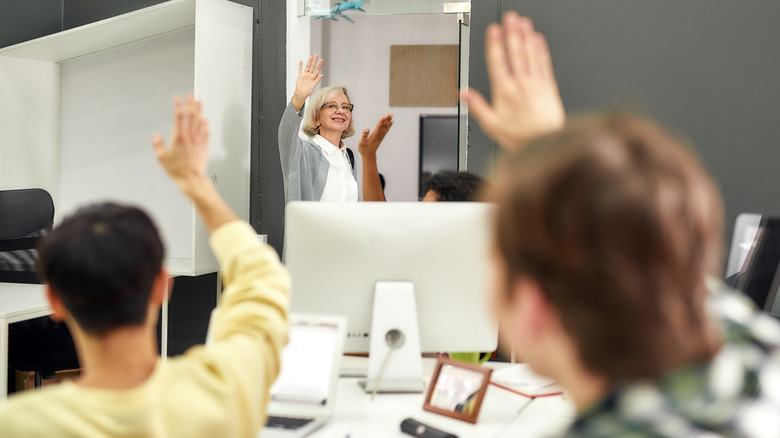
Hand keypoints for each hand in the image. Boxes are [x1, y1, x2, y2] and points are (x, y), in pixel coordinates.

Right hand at [152, 94, 209, 193]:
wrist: (192, 179)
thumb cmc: (176, 170)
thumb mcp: (161, 158)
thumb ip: (158, 145)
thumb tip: (156, 135)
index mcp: (179, 137)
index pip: (179, 117)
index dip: (178, 106)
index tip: (177, 98)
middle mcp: (190, 136)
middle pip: (191, 116)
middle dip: (191, 104)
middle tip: (191, 95)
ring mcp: (199, 141)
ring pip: (200, 122)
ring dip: (200, 111)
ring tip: (199, 102)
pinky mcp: (204, 146)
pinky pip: (206, 132)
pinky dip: (206, 124)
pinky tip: (205, 120)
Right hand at [292, 56, 324, 110]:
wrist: (301, 94)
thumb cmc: (307, 92)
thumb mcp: (314, 85)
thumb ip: (318, 80)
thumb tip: (322, 75)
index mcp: (314, 78)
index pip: (317, 70)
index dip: (319, 65)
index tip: (321, 60)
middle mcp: (310, 75)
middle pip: (312, 67)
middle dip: (314, 61)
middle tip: (316, 56)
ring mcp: (305, 75)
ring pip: (307, 67)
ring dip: (309, 62)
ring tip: (311, 57)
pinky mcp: (300, 76)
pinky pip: (300, 69)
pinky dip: (301, 65)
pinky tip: (301, 61)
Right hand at [358, 113, 393, 157]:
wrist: (369, 155)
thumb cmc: (364, 149)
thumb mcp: (361, 143)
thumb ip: (364, 136)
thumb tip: (366, 128)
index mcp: (374, 136)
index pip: (379, 127)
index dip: (382, 121)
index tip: (385, 116)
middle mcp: (379, 136)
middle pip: (383, 126)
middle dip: (387, 120)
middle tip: (390, 114)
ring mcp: (380, 136)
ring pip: (385, 128)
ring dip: (388, 121)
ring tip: (391, 115)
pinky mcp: (381, 137)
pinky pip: (386, 130)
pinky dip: (389, 126)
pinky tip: (391, 122)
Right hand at [461, 11, 564, 150]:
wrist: (546, 143)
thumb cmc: (520, 137)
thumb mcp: (492, 125)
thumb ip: (477, 107)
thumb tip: (463, 94)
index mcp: (504, 92)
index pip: (498, 63)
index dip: (495, 44)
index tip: (494, 30)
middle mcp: (520, 85)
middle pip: (515, 53)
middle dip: (512, 33)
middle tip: (509, 18)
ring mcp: (535, 83)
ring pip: (530, 54)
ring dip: (526, 36)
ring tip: (523, 22)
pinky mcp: (549, 86)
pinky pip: (544, 63)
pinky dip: (541, 49)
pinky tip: (538, 38)